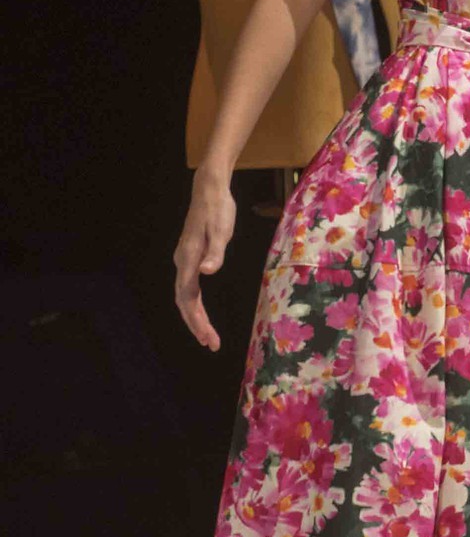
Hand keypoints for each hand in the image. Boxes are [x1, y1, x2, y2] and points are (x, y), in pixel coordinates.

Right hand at [174, 172, 236, 350]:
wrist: (209, 192)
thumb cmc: (218, 210)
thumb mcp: (222, 230)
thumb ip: (215, 252)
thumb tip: (207, 273)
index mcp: (188, 260)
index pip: (189, 299)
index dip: (197, 321)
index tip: (208, 338)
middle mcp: (182, 263)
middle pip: (185, 302)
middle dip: (196, 325)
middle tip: (212, 344)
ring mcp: (184, 261)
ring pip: (185, 297)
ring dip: (195, 318)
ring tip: (208, 336)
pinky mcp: (189, 258)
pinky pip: (189, 289)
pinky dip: (195, 305)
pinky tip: (202, 313)